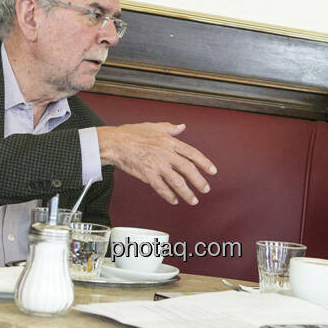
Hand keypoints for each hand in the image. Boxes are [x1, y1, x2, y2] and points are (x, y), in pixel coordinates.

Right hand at [96, 122, 216, 205]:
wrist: (114, 143)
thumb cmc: (131, 134)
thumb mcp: (153, 126)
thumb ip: (170, 128)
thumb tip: (182, 127)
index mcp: (169, 142)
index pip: (192, 153)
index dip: (204, 163)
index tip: (212, 171)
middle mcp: (165, 153)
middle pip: (188, 169)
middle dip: (199, 181)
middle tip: (205, 189)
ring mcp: (157, 165)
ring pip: (177, 181)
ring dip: (187, 192)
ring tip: (193, 200)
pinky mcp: (147, 175)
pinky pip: (161, 188)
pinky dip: (169, 196)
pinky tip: (174, 200)